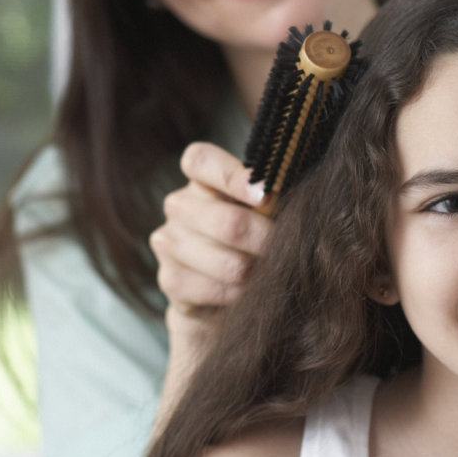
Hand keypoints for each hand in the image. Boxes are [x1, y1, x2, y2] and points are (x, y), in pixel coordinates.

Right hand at [150, 141, 272, 318]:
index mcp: (201, 180)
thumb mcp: (261, 211)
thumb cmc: (250, 239)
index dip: (234, 176)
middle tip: (289, 251)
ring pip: (229, 263)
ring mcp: (169, 243)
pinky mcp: (170, 280)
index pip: (201, 161)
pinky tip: (248, 293)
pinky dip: (241, 295)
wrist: (221, 292)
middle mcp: (178, 206)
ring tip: (271, 275)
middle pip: (228, 223)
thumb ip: (269, 200)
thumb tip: (283, 199)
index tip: (267, 196)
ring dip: (258, 274)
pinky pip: (217, 291)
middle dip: (266, 242)